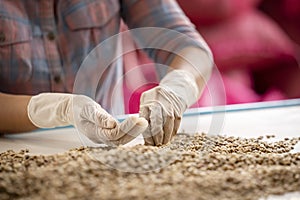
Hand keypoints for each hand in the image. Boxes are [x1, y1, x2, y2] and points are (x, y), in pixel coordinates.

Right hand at [27, 93, 147, 144]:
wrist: (71, 111)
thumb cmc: (78, 108)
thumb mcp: (87, 109)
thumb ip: (99, 117)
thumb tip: (112, 124)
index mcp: (94, 132)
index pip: (113, 134)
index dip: (126, 127)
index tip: (137, 117)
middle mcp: (100, 138)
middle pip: (120, 140)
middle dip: (134, 131)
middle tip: (145, 121)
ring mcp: (103, 138)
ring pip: (121, 140)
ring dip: (134, 132)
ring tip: (144, 123)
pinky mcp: (106, 135)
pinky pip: (120, 137)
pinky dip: (130, 132)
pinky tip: (138, 126)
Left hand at [139, 70, 199, 145]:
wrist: (176, 89)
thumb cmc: (157, 100)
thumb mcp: (147, 102)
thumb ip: (144, 116)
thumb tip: (144, 137)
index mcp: (148, 100)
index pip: (145, 118)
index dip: (147, 132)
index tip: (148, 143)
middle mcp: (159, 100)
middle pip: (158, 120)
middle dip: (157, 135)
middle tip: (156, 145)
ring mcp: (170, 104)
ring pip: (168, 122)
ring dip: (166, 136)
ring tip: (162, 144)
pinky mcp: (179, 109)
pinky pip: (176, 123)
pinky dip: (172, 133)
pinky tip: (169, 139)